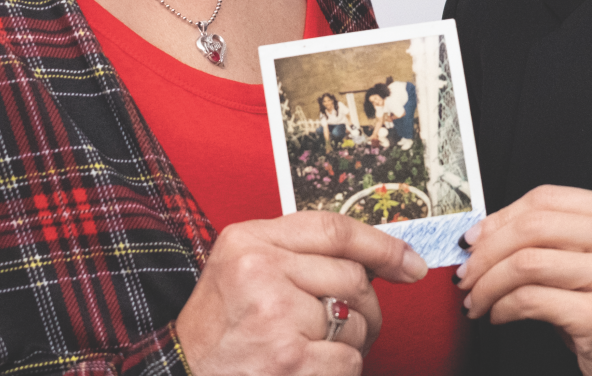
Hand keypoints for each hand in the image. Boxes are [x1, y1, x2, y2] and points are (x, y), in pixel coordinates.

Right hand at [176, 210, 427, 375]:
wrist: (181, 374)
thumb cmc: (216, 334)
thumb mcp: (240, 273)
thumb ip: (294, 256)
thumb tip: (376, 259)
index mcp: (247, 241)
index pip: (333, 229)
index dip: (382, 245)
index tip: (410, 263)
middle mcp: (260, 271)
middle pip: (353, 278)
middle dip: (365, 308)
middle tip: (348, 328)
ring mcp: (276, 316)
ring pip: (356, 323)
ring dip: (348, 345)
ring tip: (313, 352)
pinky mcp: (291, 359)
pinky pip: (348, 360)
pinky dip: (337, 371)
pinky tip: (307, 371)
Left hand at [455, 186, 591, 375]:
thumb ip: (556, 236)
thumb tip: (485, 231)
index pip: (548, 198)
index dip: (501, 217)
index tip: (475, 237)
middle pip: (534, 227)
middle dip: (487, 251)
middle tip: (467, 272)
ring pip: (526, 263)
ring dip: (488, 283)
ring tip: (477, 299)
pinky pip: (531, 301)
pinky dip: (502, 308)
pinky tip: (497, 315)